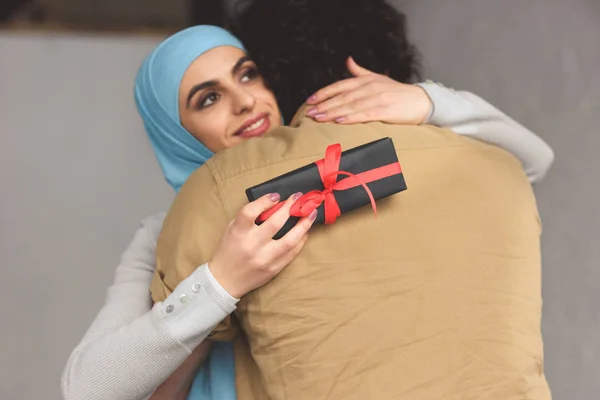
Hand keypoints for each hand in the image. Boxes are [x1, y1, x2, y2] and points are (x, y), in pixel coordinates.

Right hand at [209, 192, 316, 297]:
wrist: (225, 280)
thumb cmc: (228, 251)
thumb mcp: (232, 229)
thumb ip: (249, 217)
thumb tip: (273, 205)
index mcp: (238, 233)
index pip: (251, 211)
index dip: (265, 201)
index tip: (276, 195)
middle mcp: (252, 245)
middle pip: (275, 223)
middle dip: (289, 208)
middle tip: (299, 198)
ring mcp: (264, 259)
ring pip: (290, 240)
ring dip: (303, 225)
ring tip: (311, 214)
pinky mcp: (274, 269)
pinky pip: (292, 253)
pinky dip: (300, 241)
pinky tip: (305, 232)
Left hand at [306, 56, 431, 124]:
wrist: (421, 101)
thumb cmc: (397, 93)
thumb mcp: (378, 78)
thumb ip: (360, 71)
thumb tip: (347, 61)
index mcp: (366, 80)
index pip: (340, 86)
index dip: (324, 93)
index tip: (310, 100)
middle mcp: (369, 87)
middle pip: (342, 97)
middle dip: (324, 105)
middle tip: (310, 112)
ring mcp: (377, 99)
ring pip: (350, 106)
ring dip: (332, 112)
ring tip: (319, 118)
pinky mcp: (384, 110)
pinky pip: (364, 114)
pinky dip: (350, 117)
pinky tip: (339, 120)